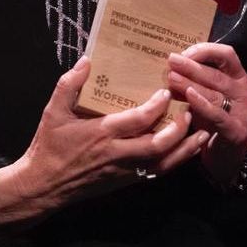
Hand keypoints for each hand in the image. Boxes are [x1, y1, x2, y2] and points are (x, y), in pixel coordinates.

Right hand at [0, 58, 196, 227]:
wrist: (43, 185)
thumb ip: (70, 84)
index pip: (138, 119)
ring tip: (202, 133)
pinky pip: (155, 174)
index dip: (157, 106)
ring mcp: (123, 171)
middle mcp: (117, 153)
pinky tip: (184, 152)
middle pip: (158, 145)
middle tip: (190, 111)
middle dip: (179, 129)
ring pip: (163, 163)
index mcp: (101, 133)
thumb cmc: (48, 146)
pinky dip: (173, 163)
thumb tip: (87, 60)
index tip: (166, 91)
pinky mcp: (125, 182)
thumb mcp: (52, 111)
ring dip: (185, 149)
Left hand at [167, 43, 246, 186]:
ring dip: (192, 84)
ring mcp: (243, 111)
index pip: (226, 55)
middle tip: (171, 62)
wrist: (225, 157)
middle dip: (192, 66)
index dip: (205, 51)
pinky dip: (203, 104)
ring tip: (171, 78)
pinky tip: (189, 96)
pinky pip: (218, 115)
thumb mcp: (203, 97)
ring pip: (216, 93)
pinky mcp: (237, 130)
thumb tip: (167, 69)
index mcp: (238, 78)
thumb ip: (191, 83)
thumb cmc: (211, 122)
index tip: (183, 53)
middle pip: (217, 74)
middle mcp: (244, 92)